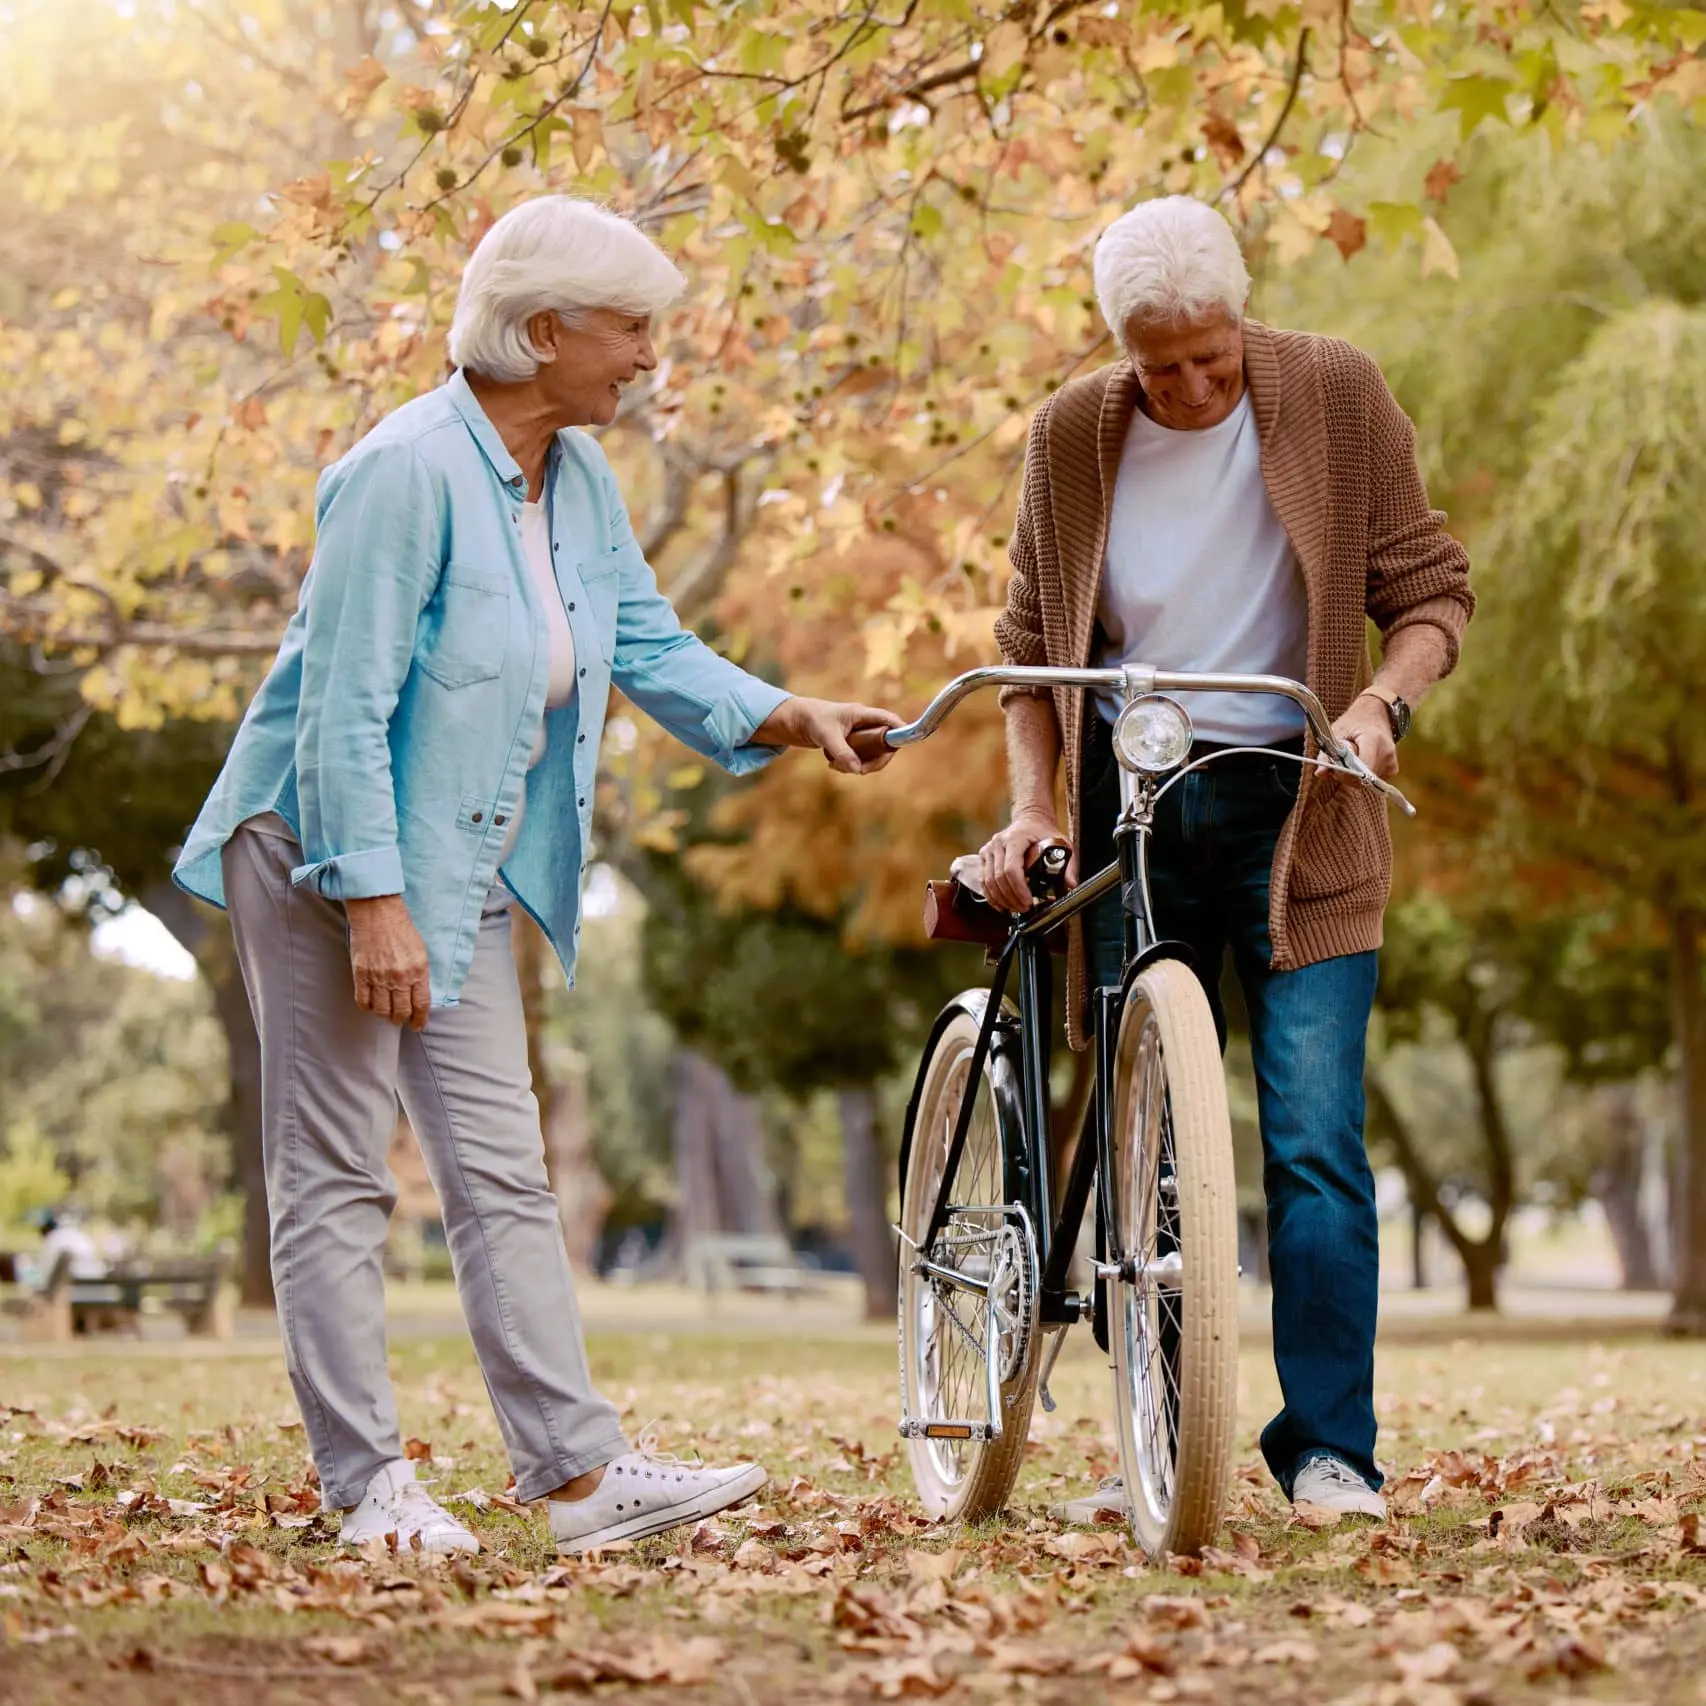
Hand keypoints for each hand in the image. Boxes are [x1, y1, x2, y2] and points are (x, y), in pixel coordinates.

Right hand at [346, 895, 431, 1029]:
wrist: (378, 914)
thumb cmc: (402, 929)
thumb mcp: (421, 951)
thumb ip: (420, 974)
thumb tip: (418, 994)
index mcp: (418, 971)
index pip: (421, 1004)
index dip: (420, 1019)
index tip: (418, 1025)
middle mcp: (399, 977)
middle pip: (401, 1010)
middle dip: (402, 1019)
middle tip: (401, 1020)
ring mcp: (379, 977)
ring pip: (382, 1009)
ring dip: (385, 1015)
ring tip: (386, 1014)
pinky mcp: (361, 974)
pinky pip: (363, 1000)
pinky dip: (367, 1007)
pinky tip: (371, 1006)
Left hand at [754, 696, 904, 774]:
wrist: (795, 721)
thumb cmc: (811, 720)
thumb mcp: (826, 736)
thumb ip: (842, 752)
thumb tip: (857, 770)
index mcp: (862, 714)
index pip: (889, 720)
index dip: (901, 730)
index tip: (903, 746)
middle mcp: (864, 724)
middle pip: (885, 744)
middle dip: (875, 761)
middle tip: (859, 771)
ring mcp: (859, 735)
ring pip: (872, 755)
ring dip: (859, 765)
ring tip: (836, 765)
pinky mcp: (852, 744)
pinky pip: (859, 759)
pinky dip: (849, 766)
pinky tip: (832, 764)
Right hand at [979, 810, 1073, 913]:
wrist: (1030, 818)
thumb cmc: (1044, 832)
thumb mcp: (1061, 844)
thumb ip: (1068, 865)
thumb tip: (1071, 885)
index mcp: (1016, 838)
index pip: (1011, 869)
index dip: (1019, 889)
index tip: (1028, 901)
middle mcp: (999, 843)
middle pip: (999, 878)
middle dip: (1011, 898)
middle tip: (1024, 909)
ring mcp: (989, 849)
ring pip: (988, 881)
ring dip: (1001, 899)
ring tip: (1015, 909)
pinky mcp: (984, 856)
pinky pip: (983, 880)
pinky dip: (991, 895)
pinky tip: (1001, 905)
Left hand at [1329, 694, 1398, 783]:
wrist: (1377, 714)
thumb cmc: (1354, 722)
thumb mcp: (1336, 733)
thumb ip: (1327, 755)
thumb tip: (1320, 773)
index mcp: (1373, 740)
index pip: (1363, 768)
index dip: (1347, 773)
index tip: (1336, 769)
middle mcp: (1386, 752)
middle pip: (1363, 778)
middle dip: (1348, 774)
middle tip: (1341, 761)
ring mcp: (1392, 761)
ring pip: (1367, 781)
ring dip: (1355, 775)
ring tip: (1353, 758)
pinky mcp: (1393, 769)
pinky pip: (1373, 780)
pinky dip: (1363, 775)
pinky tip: (1361, 762)